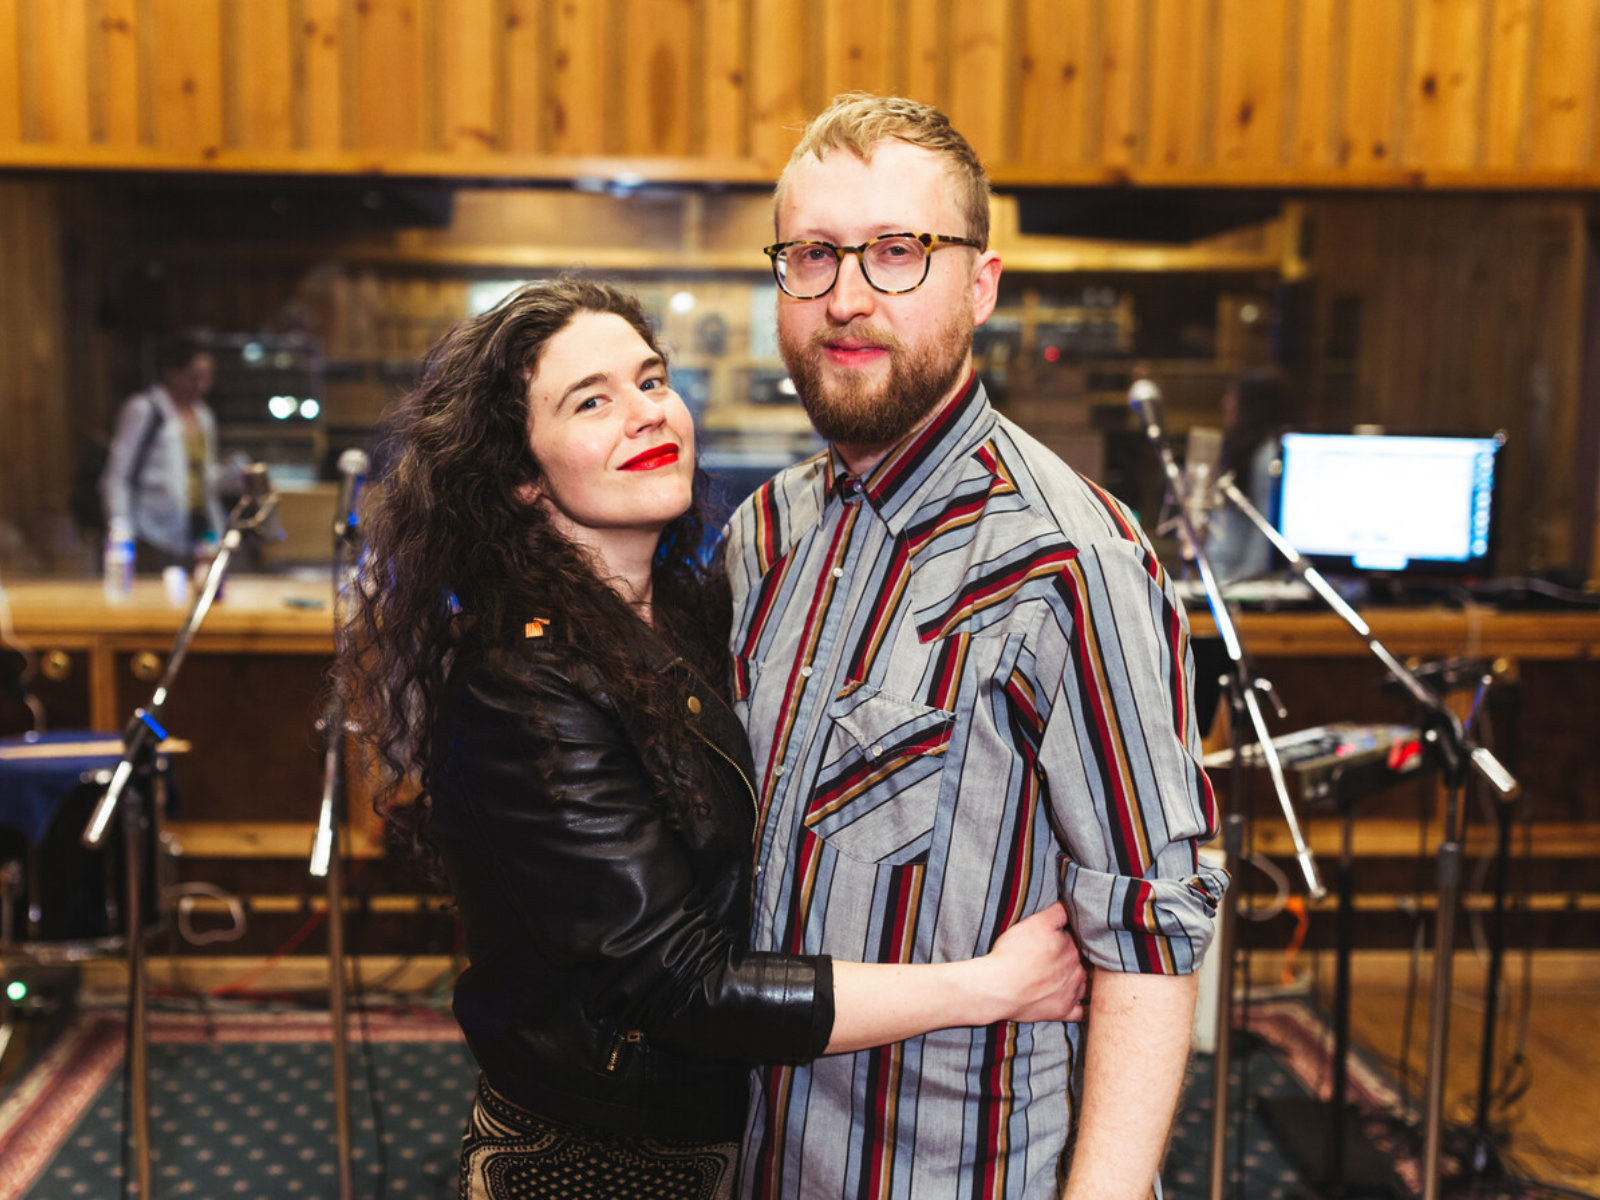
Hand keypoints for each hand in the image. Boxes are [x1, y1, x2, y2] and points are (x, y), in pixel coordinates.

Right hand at [984, 902, 1089, 1023]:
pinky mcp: (1063, 1011)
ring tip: (1070, 978)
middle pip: (1082, 961)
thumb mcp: (1035, 923)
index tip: (1059, 939)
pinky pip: (1082, 1012)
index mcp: (1070, 947)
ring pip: (1086, 985)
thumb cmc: (1013, 953)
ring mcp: (1071, 993)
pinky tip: (1081, 1005)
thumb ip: (1057, 913)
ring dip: (1082, 981)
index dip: (1067, 937)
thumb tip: (1070, 906)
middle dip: (1075, 959)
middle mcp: (1076, 970)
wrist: (999, 987)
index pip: (1076, 939)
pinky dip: (1084, 1009)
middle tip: (1060, 958)